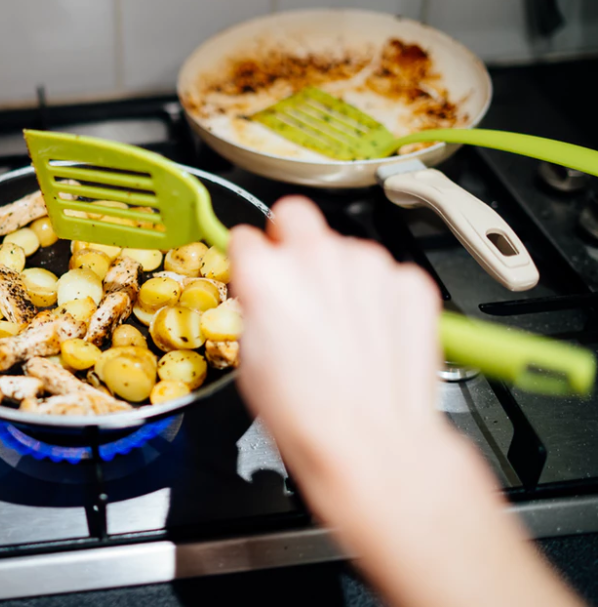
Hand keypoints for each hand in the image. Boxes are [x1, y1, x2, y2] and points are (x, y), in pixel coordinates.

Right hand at [229, 196, 582, 606]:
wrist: (372, 442)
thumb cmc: (307, 414)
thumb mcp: (250, 357)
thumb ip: (257, 306)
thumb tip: (264, 296)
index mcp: (267, 274)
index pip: (248, 235)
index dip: (250, 257)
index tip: (256, 270)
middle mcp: (319, 257)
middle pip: (297, 215)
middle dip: (291, 237)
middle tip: (295, 277)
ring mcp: (370, 266)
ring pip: (347, 247)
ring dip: (341, 275)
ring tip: (342, 327)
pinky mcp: (411, 283)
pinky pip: (388, 275)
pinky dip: (380, 297)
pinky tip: (373, 335)